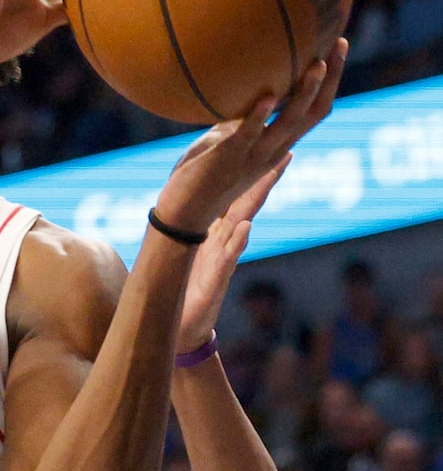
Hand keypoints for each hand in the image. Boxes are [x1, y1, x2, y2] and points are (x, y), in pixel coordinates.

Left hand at [154, 42, 344, 240]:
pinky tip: (268, 95)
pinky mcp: (229, 159)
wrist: (181, 215)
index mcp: (275, 146)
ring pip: (291, 123)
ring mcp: (253, 156)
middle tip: (340, 43)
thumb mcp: (222, 143)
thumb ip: (236, 122)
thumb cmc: (198, 177)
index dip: (330, 82)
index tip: (335, 48)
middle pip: (314, 113)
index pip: (313, 111)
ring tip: (316, 64)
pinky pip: (249, 134)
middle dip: (331, 78)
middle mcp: (272, 151)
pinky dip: (260, 115)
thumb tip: (239, 95)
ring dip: (305, 93)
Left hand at [176, 159, 288, 353]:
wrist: (184, 324)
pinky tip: (246, 226)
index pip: (239, 197)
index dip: (253, 172)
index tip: (268, 146)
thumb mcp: (194, 252)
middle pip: (250, 204)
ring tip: (268, 178)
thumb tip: (205, 202)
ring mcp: (225, 258)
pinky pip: (229, 256)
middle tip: (286, 152)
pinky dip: (238, 241)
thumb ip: (203, 228)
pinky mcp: (218, 277)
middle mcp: (226, 241)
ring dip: (256, 201)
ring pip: (243, 225)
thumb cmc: (189, 287)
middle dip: (266, 178)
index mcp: (218, 232)